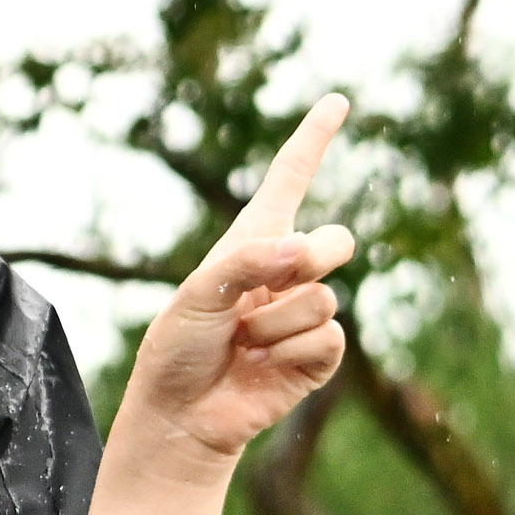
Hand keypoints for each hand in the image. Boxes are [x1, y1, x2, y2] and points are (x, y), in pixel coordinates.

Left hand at [127, 92, 356, 459]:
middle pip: (335, 243)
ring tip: (242, 344)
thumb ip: (249, 264)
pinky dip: (289, 353)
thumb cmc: (178, 347)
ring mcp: (303, 314)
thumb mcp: (198, 293)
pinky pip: (328, 338)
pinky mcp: (317, 357)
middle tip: (270, 289)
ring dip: (274, 325)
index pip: (289, 181)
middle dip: (311, 260)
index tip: (336, 101)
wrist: (180, 414)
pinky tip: (261, 367)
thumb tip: (305, 254)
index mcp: (250, 243)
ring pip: (323, 300)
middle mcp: (283, 273)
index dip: (312, 141)